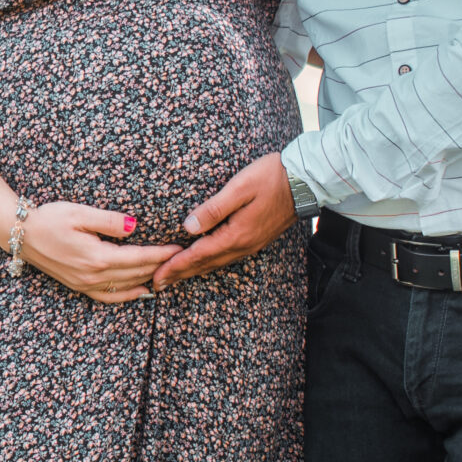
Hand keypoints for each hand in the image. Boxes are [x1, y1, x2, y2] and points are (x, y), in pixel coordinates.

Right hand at [17, 202, 179, 304]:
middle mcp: (93, 275)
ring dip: (149, 280)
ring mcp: (86, 284)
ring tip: (168, 272)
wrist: (20, 234)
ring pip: (127, 287)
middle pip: (137, 273)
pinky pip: (109, 297)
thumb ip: (109, 221)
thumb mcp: (79, 213)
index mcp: (97, 256)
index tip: (179, 248)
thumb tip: (135, 226)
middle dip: (161, 266)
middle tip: (182, 259)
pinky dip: (129, 296)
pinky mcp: (79, 286)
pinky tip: (142, 292)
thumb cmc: (49, 219)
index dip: (161, 253)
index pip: (139, 257)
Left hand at [149, 153, 295, 288]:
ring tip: (175, 276)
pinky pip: (226, 257)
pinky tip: (203, 261)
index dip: (174, 267)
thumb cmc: (271, 177)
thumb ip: (213, 209)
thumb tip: (187, 227)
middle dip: (179, 275)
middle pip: (204, 265)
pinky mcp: (256, 239)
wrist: (306, 181)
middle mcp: (243, 245)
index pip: (197, 256)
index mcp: (236, 234)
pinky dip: (208, 263)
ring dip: (193, 271)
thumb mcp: (239, 188)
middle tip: (157, 284)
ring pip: (215, 263)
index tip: (156, 278)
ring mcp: (251, 244)